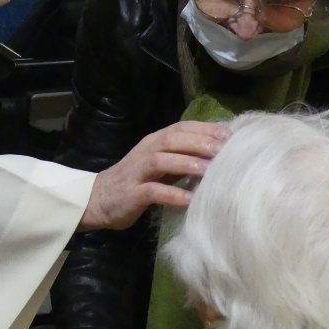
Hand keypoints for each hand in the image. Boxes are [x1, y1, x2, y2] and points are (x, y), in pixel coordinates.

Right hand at [80, 121, 227, 230]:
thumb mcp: (160, 166)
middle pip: (172, 139)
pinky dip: (172, 194)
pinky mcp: (132, 193)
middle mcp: (146, 151)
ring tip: (208, 171)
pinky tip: (189, 200)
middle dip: (199, 143)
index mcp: (154, 142)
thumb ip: (182, 158)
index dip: (204, 129)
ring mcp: (137, 172)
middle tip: (223, 151)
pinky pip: (153, 191)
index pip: (181, 128)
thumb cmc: (136, 181)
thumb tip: (217, 155)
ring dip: (186, 163)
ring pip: (161, 160)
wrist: (98, 199)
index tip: (230, 135)